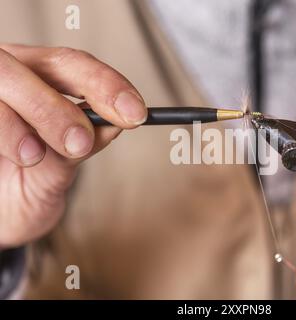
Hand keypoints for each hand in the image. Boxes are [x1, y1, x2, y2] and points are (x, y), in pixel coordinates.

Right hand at [0, 44, 147, 246]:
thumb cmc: (22, 187)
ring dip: (31, 116)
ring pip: (4, 80)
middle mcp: (11, 75)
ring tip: (34, 156)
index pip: (75, 65)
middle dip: (63, 105)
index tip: (135, 113)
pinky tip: (14, 154)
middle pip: (40, 66)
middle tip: (79, 142)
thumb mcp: (57, 171)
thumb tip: (117, 123)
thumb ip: (84, 142)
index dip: (107, 84)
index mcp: (38, 78)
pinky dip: (4, 129)